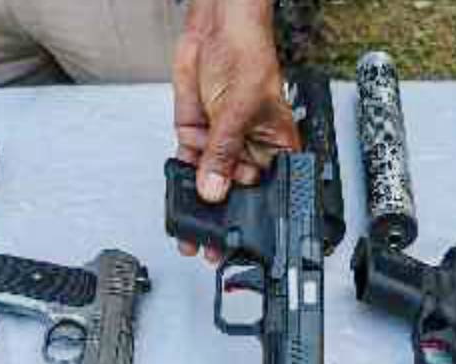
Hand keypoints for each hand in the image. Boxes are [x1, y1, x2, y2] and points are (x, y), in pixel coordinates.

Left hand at [172, 0, 299, 260]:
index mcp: (276, 148)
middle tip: (212, 245)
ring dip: (198, 207)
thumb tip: (214, 189)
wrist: (217, 27)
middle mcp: (250, 150)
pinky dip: (181, 180)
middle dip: (222, 218)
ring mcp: (222, 145)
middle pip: (235, 193)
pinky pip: (188, 165)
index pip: (267, 190)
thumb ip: (223, 152)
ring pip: (209, 184)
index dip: (255, 216)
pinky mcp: (198, 136)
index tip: (242, 239)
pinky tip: (179, 198)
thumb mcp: (239, 108)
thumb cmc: (248, 55)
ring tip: (191, 231)